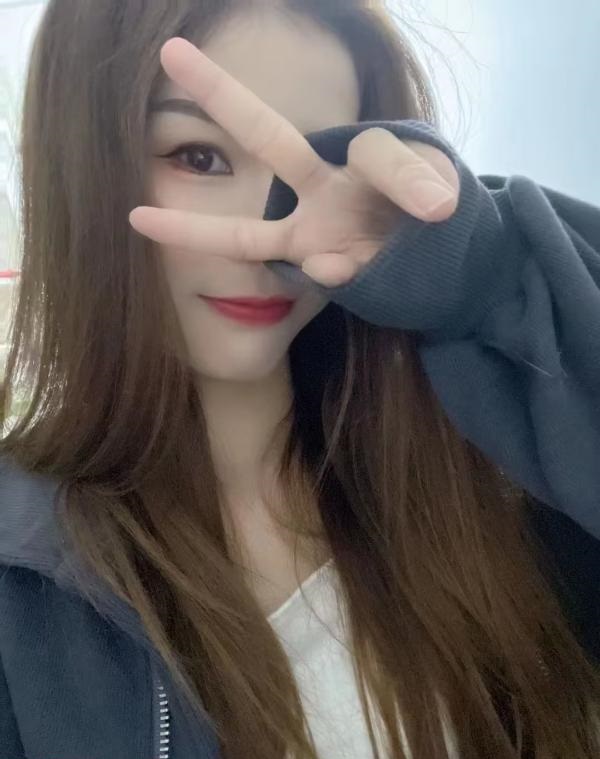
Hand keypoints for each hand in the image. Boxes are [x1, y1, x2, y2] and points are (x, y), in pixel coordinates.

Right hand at [129, 37, 459, 287]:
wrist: (441, 262)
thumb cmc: (432, 211)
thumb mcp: (440, 191)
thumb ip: (417, 188)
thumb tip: (394, 221)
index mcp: (357, 156)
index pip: (373, 151)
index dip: (407, 178)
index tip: (440, 208)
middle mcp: (321, 187)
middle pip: (265, 138)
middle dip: (221, 95)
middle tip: (172, 55)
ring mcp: (311, 233)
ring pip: (245, 233)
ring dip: (192, 229)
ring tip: (138, 217)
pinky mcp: (313, 269)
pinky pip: (303, 274)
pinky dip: (328, 274)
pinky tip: (341, 270)